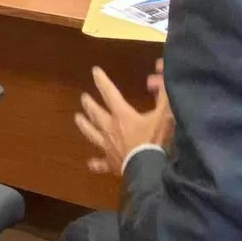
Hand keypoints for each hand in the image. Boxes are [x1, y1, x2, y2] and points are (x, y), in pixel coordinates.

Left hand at [75, 60, 172, 176]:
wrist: (148, 169)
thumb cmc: (155, 140)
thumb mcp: (164, 114)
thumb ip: (163, 93)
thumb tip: (156, 73)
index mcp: (122, 115)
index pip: (109, 93)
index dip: (102, 81)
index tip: (94, 71)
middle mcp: (110, 129)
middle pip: (97, 114)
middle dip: (90, 104)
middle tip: (83, 97)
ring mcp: (108, 147)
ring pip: (92, 134)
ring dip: (85, 126)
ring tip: (77, 118)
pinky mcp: (111, 164)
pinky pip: (101, 163)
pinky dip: (96, 163)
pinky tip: (90, 163)